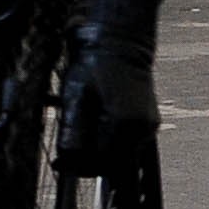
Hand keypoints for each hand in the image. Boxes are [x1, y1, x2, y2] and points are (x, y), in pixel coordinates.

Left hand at [56, 25, 155, 176]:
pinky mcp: (149, 123)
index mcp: (124, 124)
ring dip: (99, 154)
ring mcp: (148, 127)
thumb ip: (73, 132)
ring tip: (79, 140)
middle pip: (112, 164)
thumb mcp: (74, 97)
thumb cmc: (95, 64)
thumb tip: (67, 160)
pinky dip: (110, 144)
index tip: (60, 164)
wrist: (119, 42)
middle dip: (88, 163)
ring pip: (120, 157)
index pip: (100, 162)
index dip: (77, 166)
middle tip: (65, 157)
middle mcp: (141, 129)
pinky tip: (96, 131)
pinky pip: (127, 144)